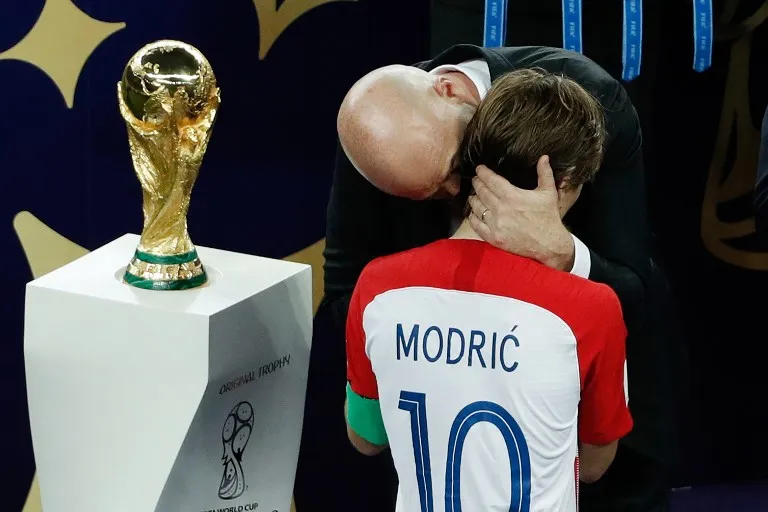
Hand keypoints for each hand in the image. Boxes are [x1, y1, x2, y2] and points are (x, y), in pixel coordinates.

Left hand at [467, 155, 574, 270]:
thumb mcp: (549, 193)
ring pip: (476, 207)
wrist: (549, 244)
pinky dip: (472, 217)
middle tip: (476, 179)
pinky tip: (473, 213)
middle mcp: (501, 209)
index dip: (482, 172)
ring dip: (473, 199)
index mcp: (512, 196)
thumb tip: (544, 157)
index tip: (479, 168)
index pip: (491, 180)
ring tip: (474, 195)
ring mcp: (496, 224)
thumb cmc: (548, 217)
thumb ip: (544, 173)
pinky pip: (476, 225)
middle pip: (481, 192)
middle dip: (477, 183)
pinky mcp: (493, 238)